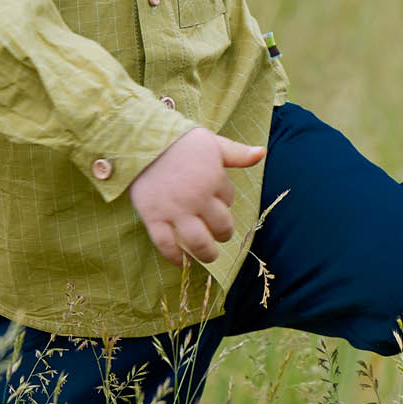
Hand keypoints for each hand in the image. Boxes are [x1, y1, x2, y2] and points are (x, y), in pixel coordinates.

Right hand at [129, 127, 266, 264]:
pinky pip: (166, 245)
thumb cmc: (179, 141)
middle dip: (223, 232)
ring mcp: (175, 211)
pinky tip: (181, 262)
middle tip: (220, 234)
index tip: (215, 200)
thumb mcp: (212, 143)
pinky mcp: (154, 218)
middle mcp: (197, 199)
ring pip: (198, 242)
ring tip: (208, 255)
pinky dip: (175, 258)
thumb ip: (237, 153)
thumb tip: (261, 153)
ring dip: (206, 253)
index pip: (228, 200)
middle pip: (220, 226)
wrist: (141, 141)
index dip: (224, 201)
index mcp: (214, 180)